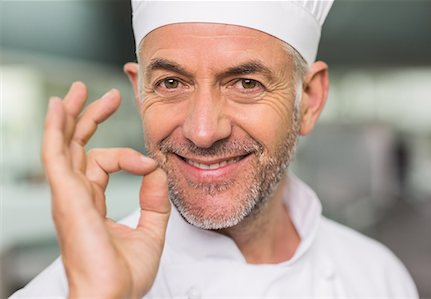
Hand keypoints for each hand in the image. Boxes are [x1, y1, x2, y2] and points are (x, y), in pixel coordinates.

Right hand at [42, 82, 169, 297]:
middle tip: (106, 97)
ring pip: (65, 145)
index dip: (128, 155)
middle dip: (90, 118)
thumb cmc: (124, 275)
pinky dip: (56, 130)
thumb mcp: (150, 231)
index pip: (101, 163)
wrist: (113, 297)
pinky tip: (61, 108)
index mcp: (92, 202)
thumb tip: (157, 168)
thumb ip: (154, 200)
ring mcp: (69, 195)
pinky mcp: (66, 196)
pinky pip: (57, 155)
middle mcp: (77, 195)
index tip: (151, 162)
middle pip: (78, 146)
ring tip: (79, 91)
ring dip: (72, 116)